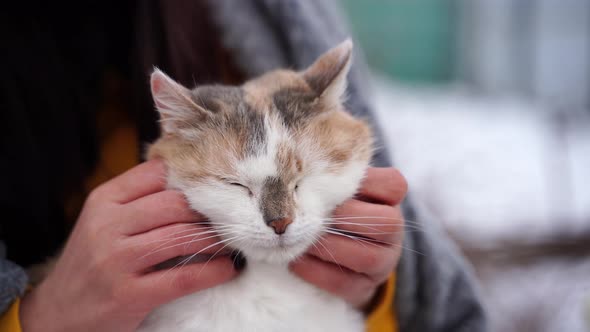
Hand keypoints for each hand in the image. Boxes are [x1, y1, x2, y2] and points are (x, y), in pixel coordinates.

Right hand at [20, 160, 237, 331]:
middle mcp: (107, 226)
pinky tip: (226, 269)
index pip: (155, 174)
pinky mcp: (129, 294)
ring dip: (216, 240)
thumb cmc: (91, 260)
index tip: (211, 188)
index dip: (189, 179)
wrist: (59, 312)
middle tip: (226, 219)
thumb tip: (187, 179)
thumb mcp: (102, 220)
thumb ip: (137, 199)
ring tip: (230, 243)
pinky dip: (213, 272)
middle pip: (175, 204)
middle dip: (207, 211)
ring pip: (182, 237)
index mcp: (103, 201)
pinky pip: (183, 277)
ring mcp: (116, 260)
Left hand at [290, 168, 406, 308]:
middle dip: (346, 217)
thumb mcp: (338, 189)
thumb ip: (330, 177)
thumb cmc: (333, 207)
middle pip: (386, 223)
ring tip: (300, 237)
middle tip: (312, 211)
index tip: (331, 181)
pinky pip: (346, 283)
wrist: (336, 253)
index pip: (393, 185)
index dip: (365, 182)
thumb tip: (297, 167)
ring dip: (330, 247)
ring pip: (368, 256)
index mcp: (390, 199)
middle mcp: (394, 230)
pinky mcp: (365, 287)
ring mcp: (384, 261)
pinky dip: (317, 272)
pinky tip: (295, 261)